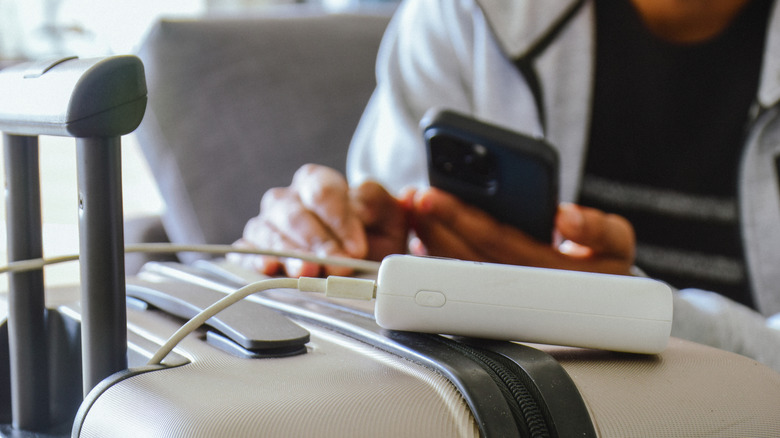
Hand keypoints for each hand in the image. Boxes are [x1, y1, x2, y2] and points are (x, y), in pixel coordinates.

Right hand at [231, 164, 408, 276]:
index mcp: (316, 182)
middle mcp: (287, 199)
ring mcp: (267, 225)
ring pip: (269, 232)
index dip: (339, 220)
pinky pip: (246, 251)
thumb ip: (375, 202)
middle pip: (294, 213)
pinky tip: (270, 267)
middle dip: (317, 241)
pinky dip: (256, 259)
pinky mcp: (253, 250)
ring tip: (309, 272)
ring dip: (291, 254)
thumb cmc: (372, 234)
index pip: (321, 192)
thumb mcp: (386, 214)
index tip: (356, 246)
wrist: (364, 260)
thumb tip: (359, 208)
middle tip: (338, 264)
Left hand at [409, 188, 634, 275]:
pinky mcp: (489, 293)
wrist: (604, 298)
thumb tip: (566, 216)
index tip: (433, 196)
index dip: (462, 219)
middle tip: (415, 195)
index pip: (496, 241)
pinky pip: (455, 273)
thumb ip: (598, 229)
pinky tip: (419, 232)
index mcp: (546, 269)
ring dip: (430, 235)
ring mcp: (501, 293)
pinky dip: (433, 250)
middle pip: (466, 252)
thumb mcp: (615, 242)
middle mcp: (518, 285)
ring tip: (414, 207)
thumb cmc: (601, 261)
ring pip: (456, 264)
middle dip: (436, 221)